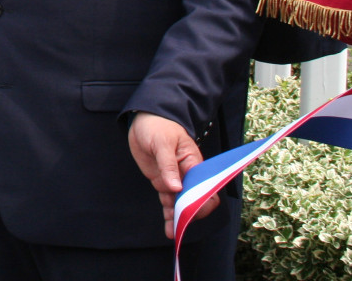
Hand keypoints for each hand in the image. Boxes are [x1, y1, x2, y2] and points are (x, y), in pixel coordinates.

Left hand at [128, 112, 213, 237]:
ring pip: (180, 203)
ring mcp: (175, 179)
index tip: (191, 211)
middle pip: (194, 199)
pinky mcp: (163, 182)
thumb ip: (168, 165)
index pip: (206, 187)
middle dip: (189, 213)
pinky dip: (168, 213)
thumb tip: (175, 188)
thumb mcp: (163, 143)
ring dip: (178, 218)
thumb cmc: (159, 126)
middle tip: (179, 225)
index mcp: (194, 164)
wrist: (144, 118)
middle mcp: (187, 174)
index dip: (202, 201)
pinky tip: (168, 227)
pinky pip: (168, 201)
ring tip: (172, 232)